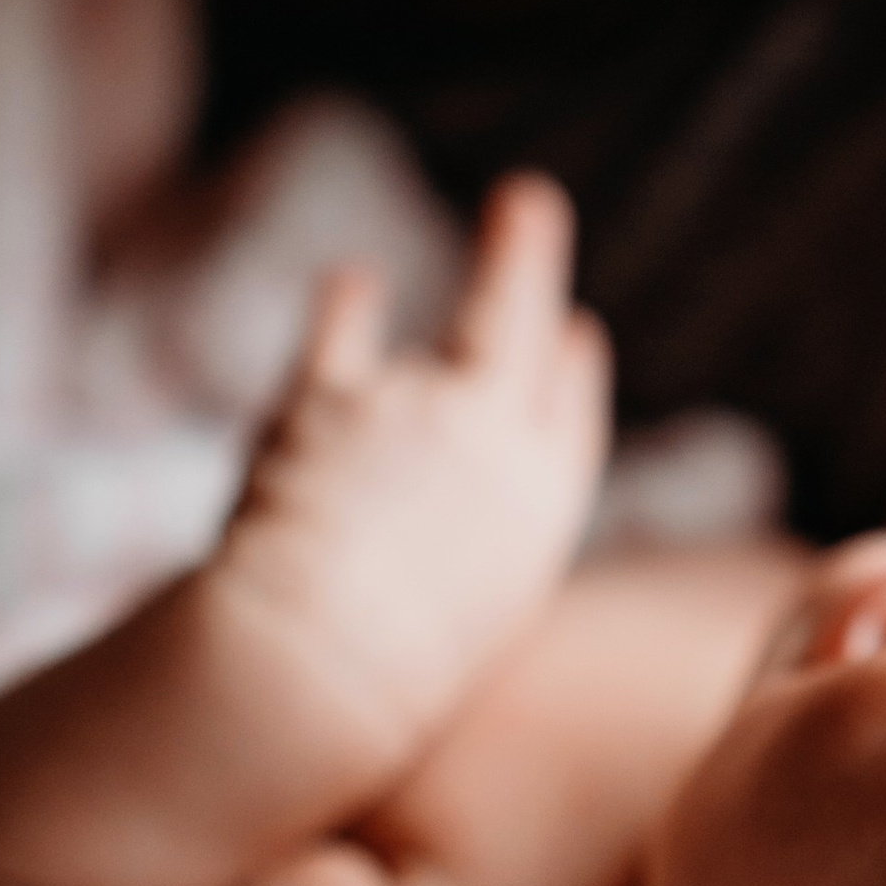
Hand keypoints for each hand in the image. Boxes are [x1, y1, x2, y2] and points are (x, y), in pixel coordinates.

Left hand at [216, 174, 611, 736]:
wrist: (311, 663)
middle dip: (525, 258)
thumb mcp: (473, 622)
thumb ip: (475, 551)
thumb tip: (454, 519)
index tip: (574, 334)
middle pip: (520, 324)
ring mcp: (411, 403)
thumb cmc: (390, 686)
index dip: (568, 371)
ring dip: (414, 321)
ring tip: (380, 276)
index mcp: (542, 504)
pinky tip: (351, 282)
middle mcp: (491, 434)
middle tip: (526, 198)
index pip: (568, 415)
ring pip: (432, 340)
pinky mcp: (326, 398)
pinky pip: (342, 331)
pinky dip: (347, 305)